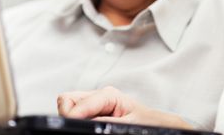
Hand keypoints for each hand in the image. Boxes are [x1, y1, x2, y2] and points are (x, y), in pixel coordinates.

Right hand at [57, 86, 192, 128]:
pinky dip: (76, 120)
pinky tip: (86, 127)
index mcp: (108, 95)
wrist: (155, 124)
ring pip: (68, 106)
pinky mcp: (92, 112)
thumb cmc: (147, 122)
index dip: (71, 115)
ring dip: (71, 117)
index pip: (76, 101)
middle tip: (74, 127)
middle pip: (67, 99)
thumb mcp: (129, 123)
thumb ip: (106, 122)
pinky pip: (75, 114)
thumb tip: (88, 121)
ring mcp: (94, 104)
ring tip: (84, 127)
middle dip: (67, 113)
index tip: (70, 125)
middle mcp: (98, 96)